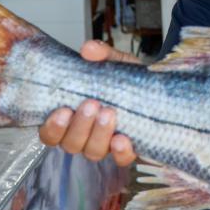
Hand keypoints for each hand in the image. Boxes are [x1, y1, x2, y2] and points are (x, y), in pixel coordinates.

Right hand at [38, 40, 139, 165]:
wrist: (158, 91)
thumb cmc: (126, 80)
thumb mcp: (114, 63)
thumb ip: (101, 55)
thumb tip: (88, 49)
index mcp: (73, 117)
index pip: (51, 133)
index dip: (52, 127)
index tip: (62, 111)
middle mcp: (85, 135)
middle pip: (71, 144)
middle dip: (79, 126)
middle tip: (91, 104)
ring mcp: (106, 145)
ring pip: (92, 152)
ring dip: (99, 134)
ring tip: (109, 113)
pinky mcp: (128, 152)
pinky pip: (121, 160)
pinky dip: (121, 152)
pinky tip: (123, 139)